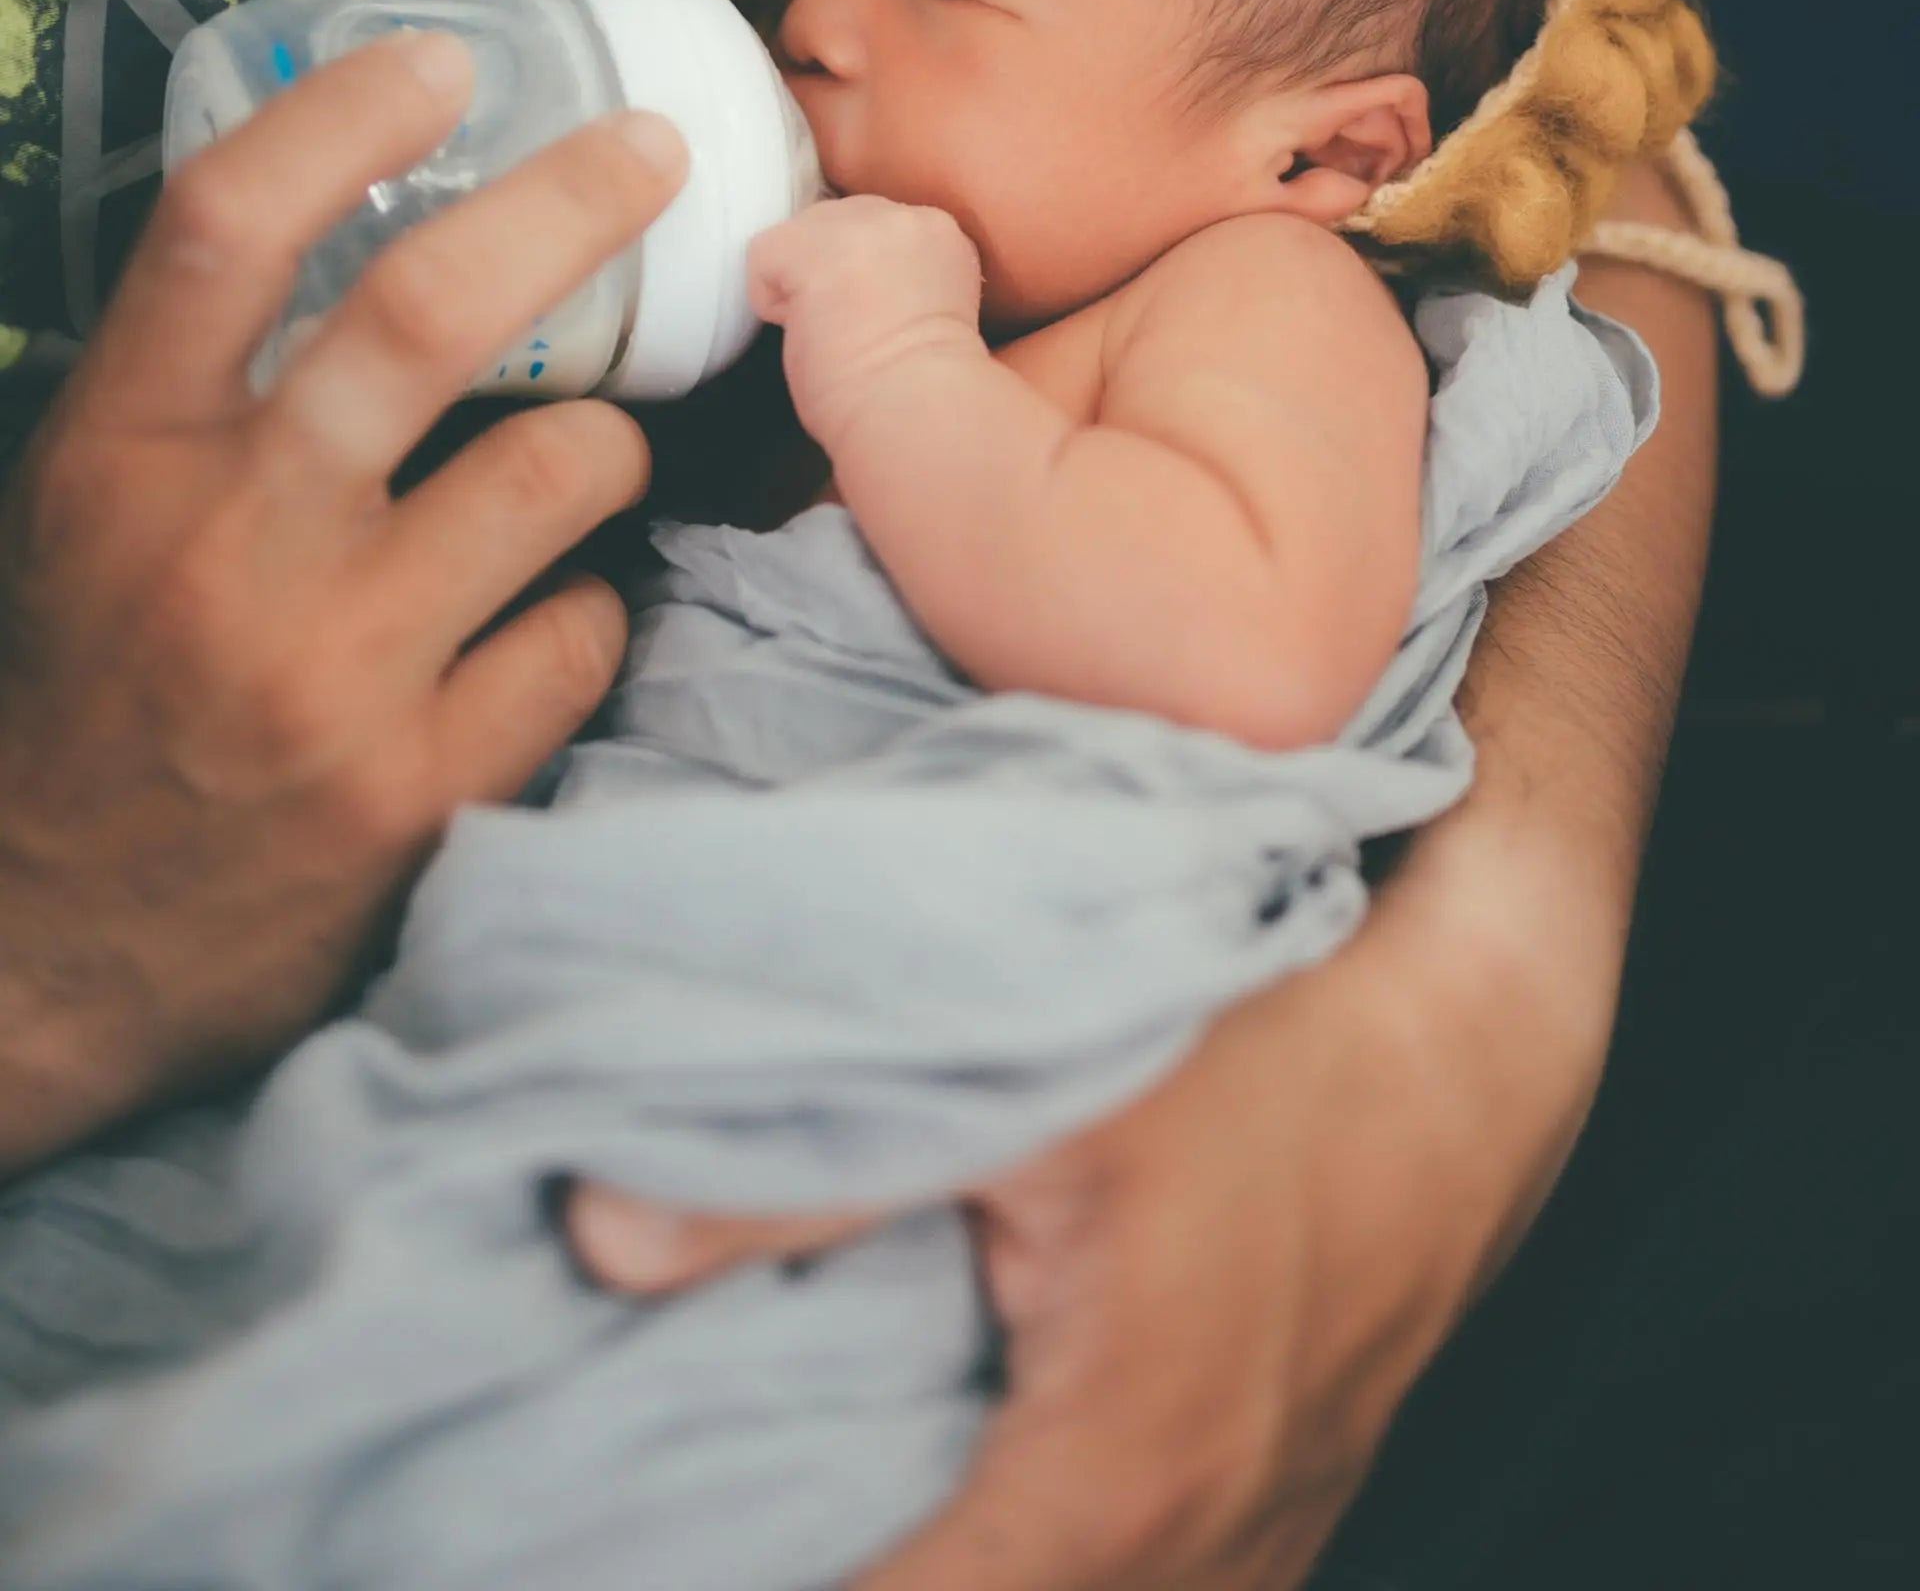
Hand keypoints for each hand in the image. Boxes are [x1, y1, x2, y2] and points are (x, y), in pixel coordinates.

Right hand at [0, 33, 685, 1174]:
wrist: (50, 947)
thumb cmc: (94, 684)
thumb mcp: (90, 505)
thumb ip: (202, 380)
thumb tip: (363, 216)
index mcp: (121, 452)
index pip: (227, 226)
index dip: (346, 116)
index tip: (447, 57)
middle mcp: (225, 544)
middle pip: (428, 311)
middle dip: (571, 202)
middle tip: (653, 152)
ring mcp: (330, 673)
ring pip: (562, 470)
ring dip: (606, 443)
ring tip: (585, 460)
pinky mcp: (422, 791)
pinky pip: (585, 635)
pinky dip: (589, 608)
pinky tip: (543, 624)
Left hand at [568, 821, 1616, 1590]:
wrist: (1477, 1039)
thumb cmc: (1273, 1047)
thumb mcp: (1030, 1075)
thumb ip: (808, 1164)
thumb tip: (599, 1232)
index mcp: (1105, 1496)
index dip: (739, 1578)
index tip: (619, 1536)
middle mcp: (1193, 1564)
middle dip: (822, 1559)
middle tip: (690, 1493)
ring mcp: (1253, 1549)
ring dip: (935, 1559)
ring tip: (800, 1488)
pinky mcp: (1278, 1510)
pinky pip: (1124, 1582)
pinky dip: (1023, 1550)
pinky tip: (954, 1475)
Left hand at [748, 194, 983, 454]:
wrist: (913, 404)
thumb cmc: (922, 386)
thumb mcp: (931, 305)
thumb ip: (900, 275)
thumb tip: (852, 279)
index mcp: (941, 233)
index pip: (880, 231)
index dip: (865, 275)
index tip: (875, 317)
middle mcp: (901, 214)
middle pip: (837, 220)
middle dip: (832, 267)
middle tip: (848, 326)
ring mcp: (851, 220)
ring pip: (800, 234)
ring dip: (802, 279)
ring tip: (829, 330)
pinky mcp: (805, 242)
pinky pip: (763, 257)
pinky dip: (770, 299)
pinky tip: (804, 331)